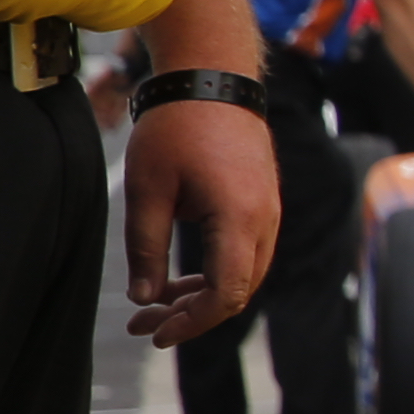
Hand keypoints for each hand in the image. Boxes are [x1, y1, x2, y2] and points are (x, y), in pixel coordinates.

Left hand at [119, 97, 277, 346]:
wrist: (215, 80)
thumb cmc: (179, 129)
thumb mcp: (148, 190)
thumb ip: (146, 248)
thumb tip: (146, 297)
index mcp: (239, 220)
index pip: (228, 294)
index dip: (193, 322)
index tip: (157, 332)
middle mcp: (265, 221)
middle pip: (240, 291)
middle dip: (193, 315)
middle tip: (144, 323)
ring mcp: (269, 212)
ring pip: (245, 274)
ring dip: (203, 295)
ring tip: (156, 302)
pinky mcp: (263, 203)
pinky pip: (247, 253)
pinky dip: (216, 272)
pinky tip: (180, 274)